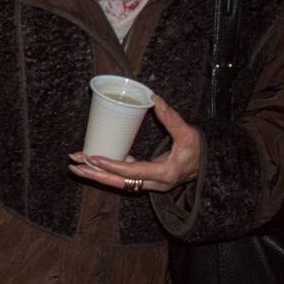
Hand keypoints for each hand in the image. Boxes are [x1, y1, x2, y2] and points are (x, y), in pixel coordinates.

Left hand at [68, 95, 200, 194]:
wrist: (209, 166)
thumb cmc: (199, 150)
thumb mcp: (189, 134)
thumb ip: (172, 118)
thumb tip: (154, 98)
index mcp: (164, 174)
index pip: (133, 171)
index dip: (112, 165)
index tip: (93, 157)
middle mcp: (155, 184)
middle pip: (119, 182)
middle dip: (95, 174)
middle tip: (73, 164)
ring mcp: (150, 184)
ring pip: (119, 182)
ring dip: (97, 174)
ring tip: (75, 164)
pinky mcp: (146, 180)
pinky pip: (123, 177)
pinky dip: (108, 170)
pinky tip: (94, 160)